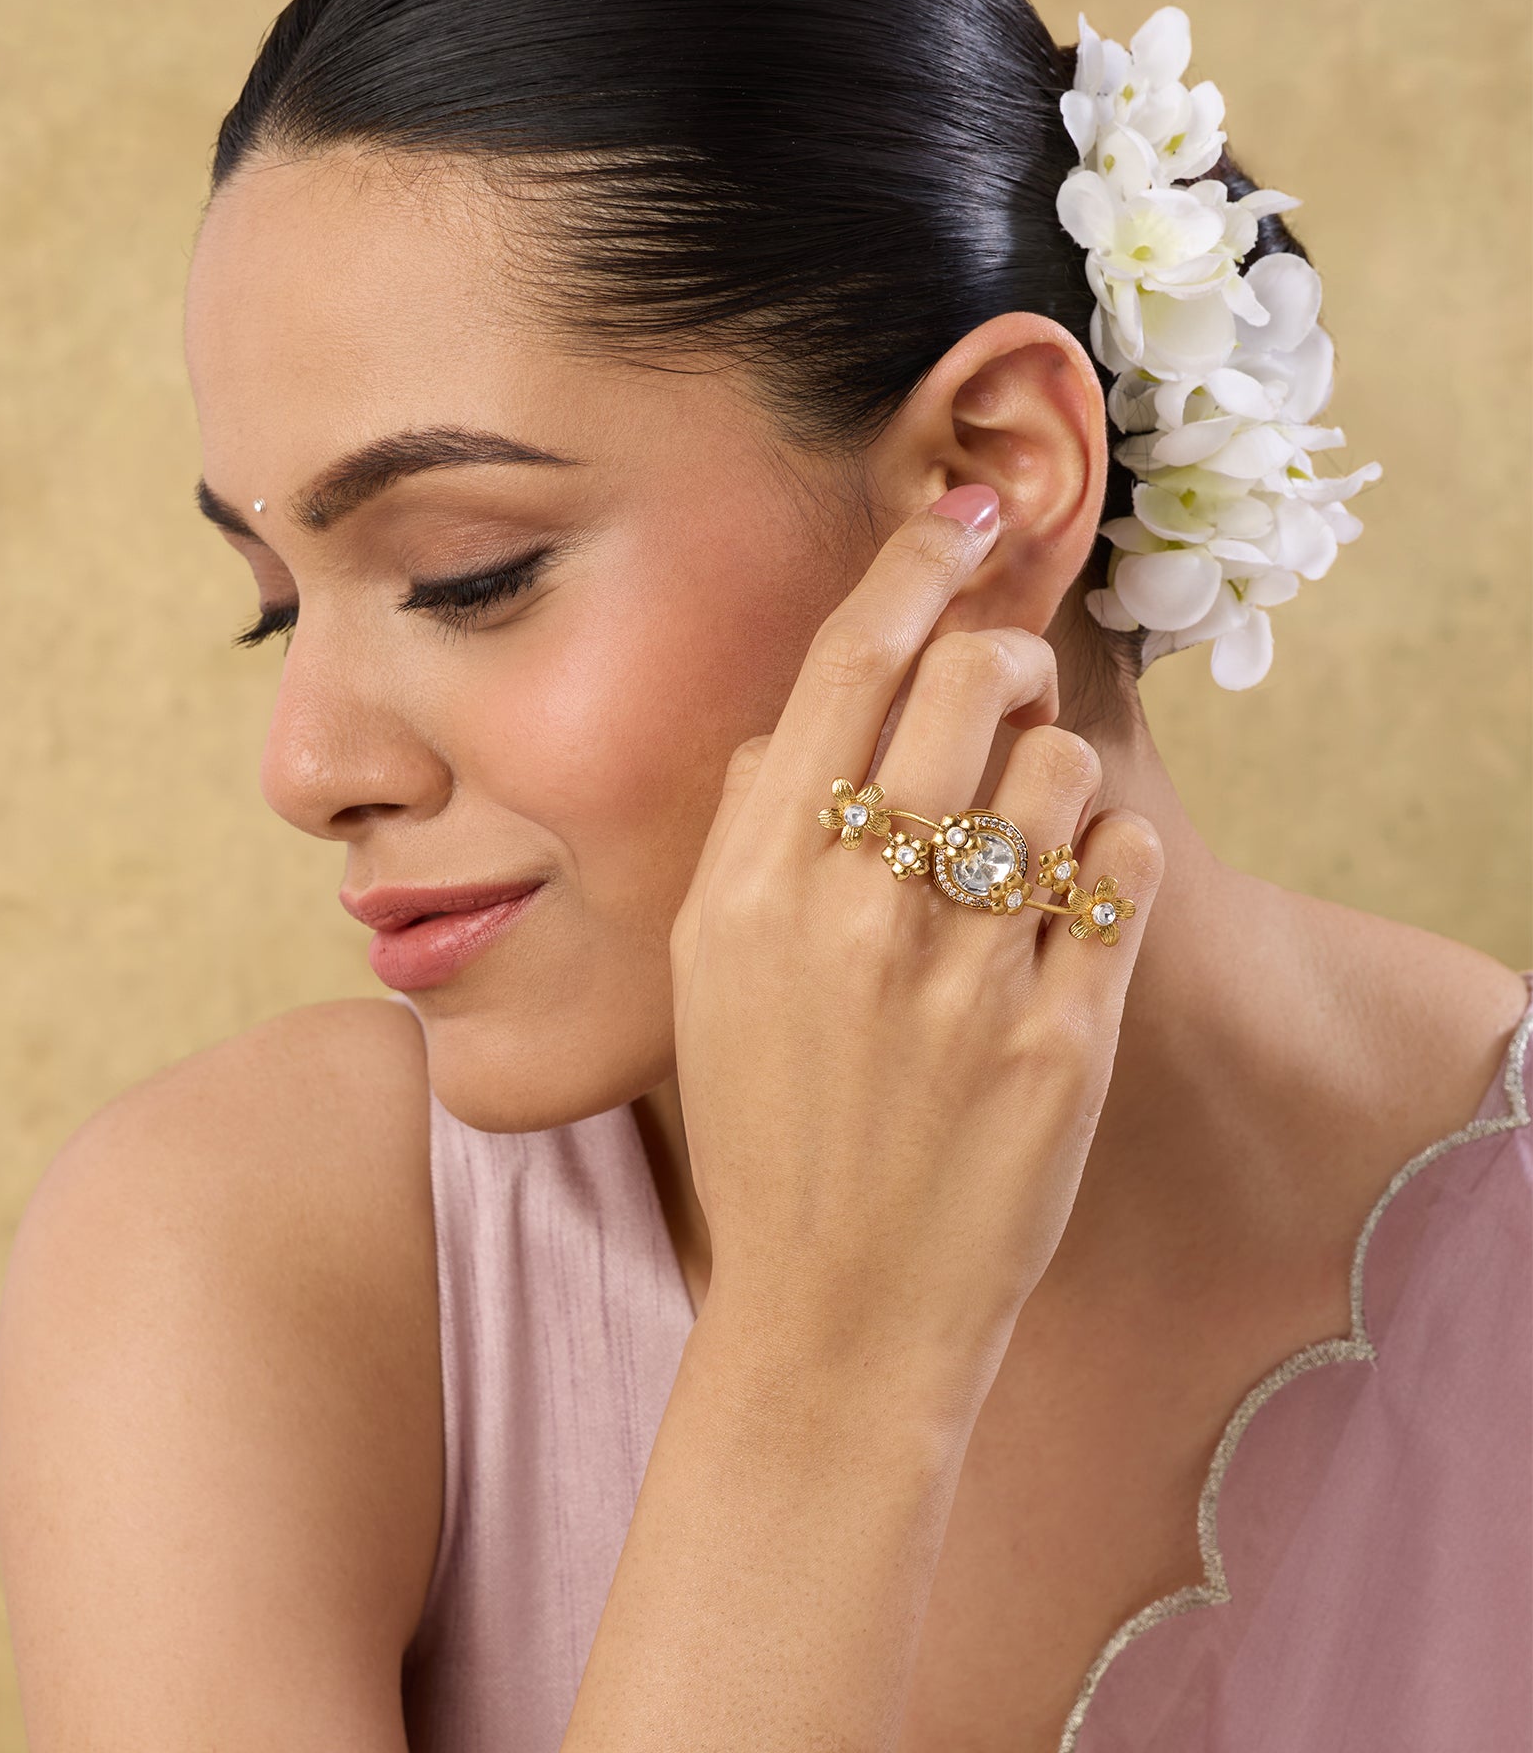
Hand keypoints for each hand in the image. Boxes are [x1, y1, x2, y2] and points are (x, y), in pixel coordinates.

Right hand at [668, 486, 1163, 1418]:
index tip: (966, 511)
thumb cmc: (766, 1126)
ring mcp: (960, 973)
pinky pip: (1118, 869)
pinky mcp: (1058, 1037)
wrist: (835, 1311)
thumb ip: (742, 826)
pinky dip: (1107, 858)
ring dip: (1054, 770)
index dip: (918, 563)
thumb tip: (802, 714)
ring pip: (1059, 766)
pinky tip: (1069, 899)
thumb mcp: (705, 971)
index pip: (849, 664)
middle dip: (1004, 655)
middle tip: (1007, 682)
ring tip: (1022, 833)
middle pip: (971, 681)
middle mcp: (854, 909)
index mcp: (753, 881)